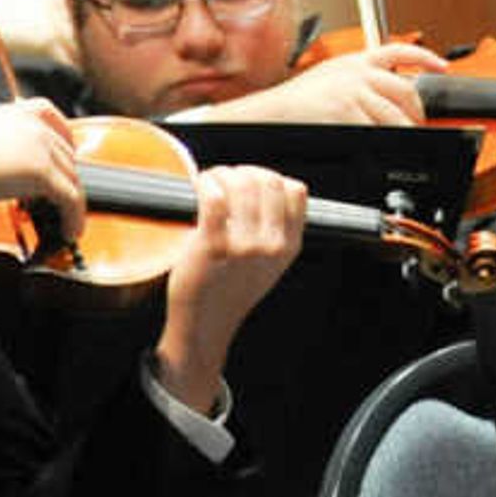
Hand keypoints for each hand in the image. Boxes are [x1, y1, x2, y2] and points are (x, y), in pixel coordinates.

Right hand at [0, 98, 82, 226]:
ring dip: (73, 203)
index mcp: (15, 111)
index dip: (64, 137)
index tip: (66, 155)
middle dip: (65, 178)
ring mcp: (41, 146)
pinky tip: (69, 230)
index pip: (50, 116)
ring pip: (71, 177)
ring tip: (68, 223)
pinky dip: (74, 217)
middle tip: (59, 201)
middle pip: (64, 153)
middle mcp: (33, 124)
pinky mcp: (42, 171)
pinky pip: (71, 198)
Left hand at [154, 163, 306, 410]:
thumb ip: (279, 229)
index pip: (295, 191)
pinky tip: (201, 187)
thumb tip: (271, 185)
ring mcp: (243, 247)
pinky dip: (206, 183)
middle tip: (225, 179)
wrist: (204, 324)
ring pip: (242, 183)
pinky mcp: (212, 246)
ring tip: (210, 182)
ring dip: (222, 174)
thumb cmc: (231, 290)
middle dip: (244, 172)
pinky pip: (214, 197)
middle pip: (269, 181)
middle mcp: (271, 246)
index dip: (272, 178)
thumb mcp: (271, 264)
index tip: (251, 182)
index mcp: (288, 247)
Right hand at [180, 41, 439, 126]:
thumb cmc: (292, 104)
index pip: (399, 52)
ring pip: (395, 117)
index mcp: (354, 61)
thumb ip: (356, 83)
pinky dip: (383, 146)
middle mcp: (357, 72)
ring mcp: (353, 92)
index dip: (425, 57)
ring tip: (401, 147)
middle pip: (406, 92)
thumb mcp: (327, 79)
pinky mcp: (346, 112)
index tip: (442, 65)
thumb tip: (383, 100)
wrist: (266, 114)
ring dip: (404, 136)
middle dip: (416, 115)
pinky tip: (381, 152)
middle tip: (415, 130)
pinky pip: (377, 134)